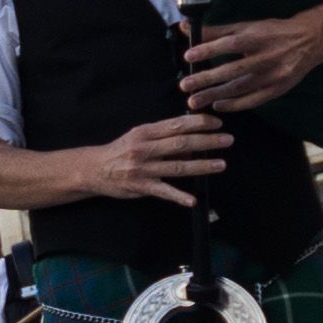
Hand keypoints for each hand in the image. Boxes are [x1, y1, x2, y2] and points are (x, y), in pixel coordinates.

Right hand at [86, 114, 229, 207]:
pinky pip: (163, 192)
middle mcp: (145, 148)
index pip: (177, 125)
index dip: (199, 123)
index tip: (217, 122)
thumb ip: (162, 136)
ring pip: (178, 167)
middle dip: (207, 141)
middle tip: (227, 140)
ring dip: (202, 166)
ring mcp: (143, 169)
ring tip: (221, 164)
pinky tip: (192, 200)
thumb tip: (190, 137)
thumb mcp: (139, 136)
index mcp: (146, 132)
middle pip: (181, 144)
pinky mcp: (141, 186)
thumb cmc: (120, 150)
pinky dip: (178, 196)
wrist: (94, 169)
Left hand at [180, 19, 322, 111]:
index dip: (209, 49)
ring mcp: (273, 76)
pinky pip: (253, 100)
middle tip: (184, 85)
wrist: (309, 42)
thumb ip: (216, 30)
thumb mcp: (247, 26)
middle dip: (207, 79)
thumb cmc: (272, 32)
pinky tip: (218, 106)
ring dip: (215, 96)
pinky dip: (235, 105)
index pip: (231, 44)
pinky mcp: (278, 89)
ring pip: (240, 88)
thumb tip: (185, 28)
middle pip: (233, 70)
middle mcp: (267, 57)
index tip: (188, 56)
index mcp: (258, 37)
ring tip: (194, 101)